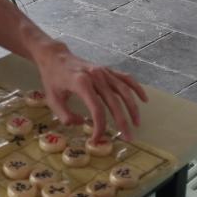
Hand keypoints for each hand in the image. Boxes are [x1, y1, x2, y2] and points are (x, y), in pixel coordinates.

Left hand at [33, 44, 147, 140]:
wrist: (55, 57)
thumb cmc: (52, 79)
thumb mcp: (52, 99)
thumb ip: (65, 115)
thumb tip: (82, 123)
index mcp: (81, 83)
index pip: (97, 110)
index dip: (99, 127)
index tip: (97, 139)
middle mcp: (96, 76)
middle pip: (114, 102)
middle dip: (122, 122)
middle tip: (129, 138)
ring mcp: (103, 71)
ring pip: (124, 90)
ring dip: (132, 108)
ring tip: (137, 123)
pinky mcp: (107, 69)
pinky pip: (125, 78)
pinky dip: (136, 88)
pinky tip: (144, 99)